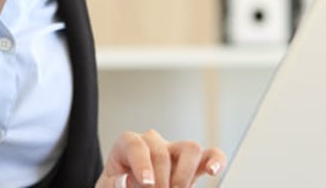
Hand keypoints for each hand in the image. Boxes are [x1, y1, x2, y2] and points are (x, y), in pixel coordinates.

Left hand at [96, 130, 225, 187]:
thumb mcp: (110, 187)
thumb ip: (114, 185)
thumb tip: (126, 180)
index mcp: (128, 145)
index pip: (135, 144)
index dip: (142, 164)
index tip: (147, 183)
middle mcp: (153, 143)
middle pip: (161, 151)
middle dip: (161, 180)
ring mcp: (175, 151)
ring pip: (190, 148)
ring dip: (184, 175)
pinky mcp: (194, 164)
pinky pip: (211, 155)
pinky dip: (215, 161)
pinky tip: (211, 172)